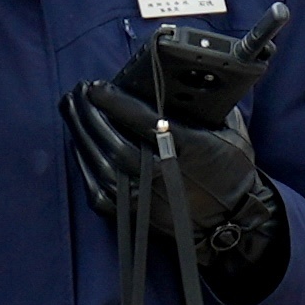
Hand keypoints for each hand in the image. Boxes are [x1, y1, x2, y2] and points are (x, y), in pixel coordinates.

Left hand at [65, 80, 290, 302]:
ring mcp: (144, 196)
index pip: (145, 120)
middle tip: (77, 92)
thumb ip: (208, 108)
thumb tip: (183, 83)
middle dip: (89, 114)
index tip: (97, 86)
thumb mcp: (232, 132)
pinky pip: (96, 185)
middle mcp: (163, 173)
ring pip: (100, 162)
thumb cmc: (232, 173)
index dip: (117, 102)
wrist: (230, 222)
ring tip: (72, 108)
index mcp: (190, 149)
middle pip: (113, 141)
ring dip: (81, 133)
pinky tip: (79, 141)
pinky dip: (84, 161)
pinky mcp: (132, 212)